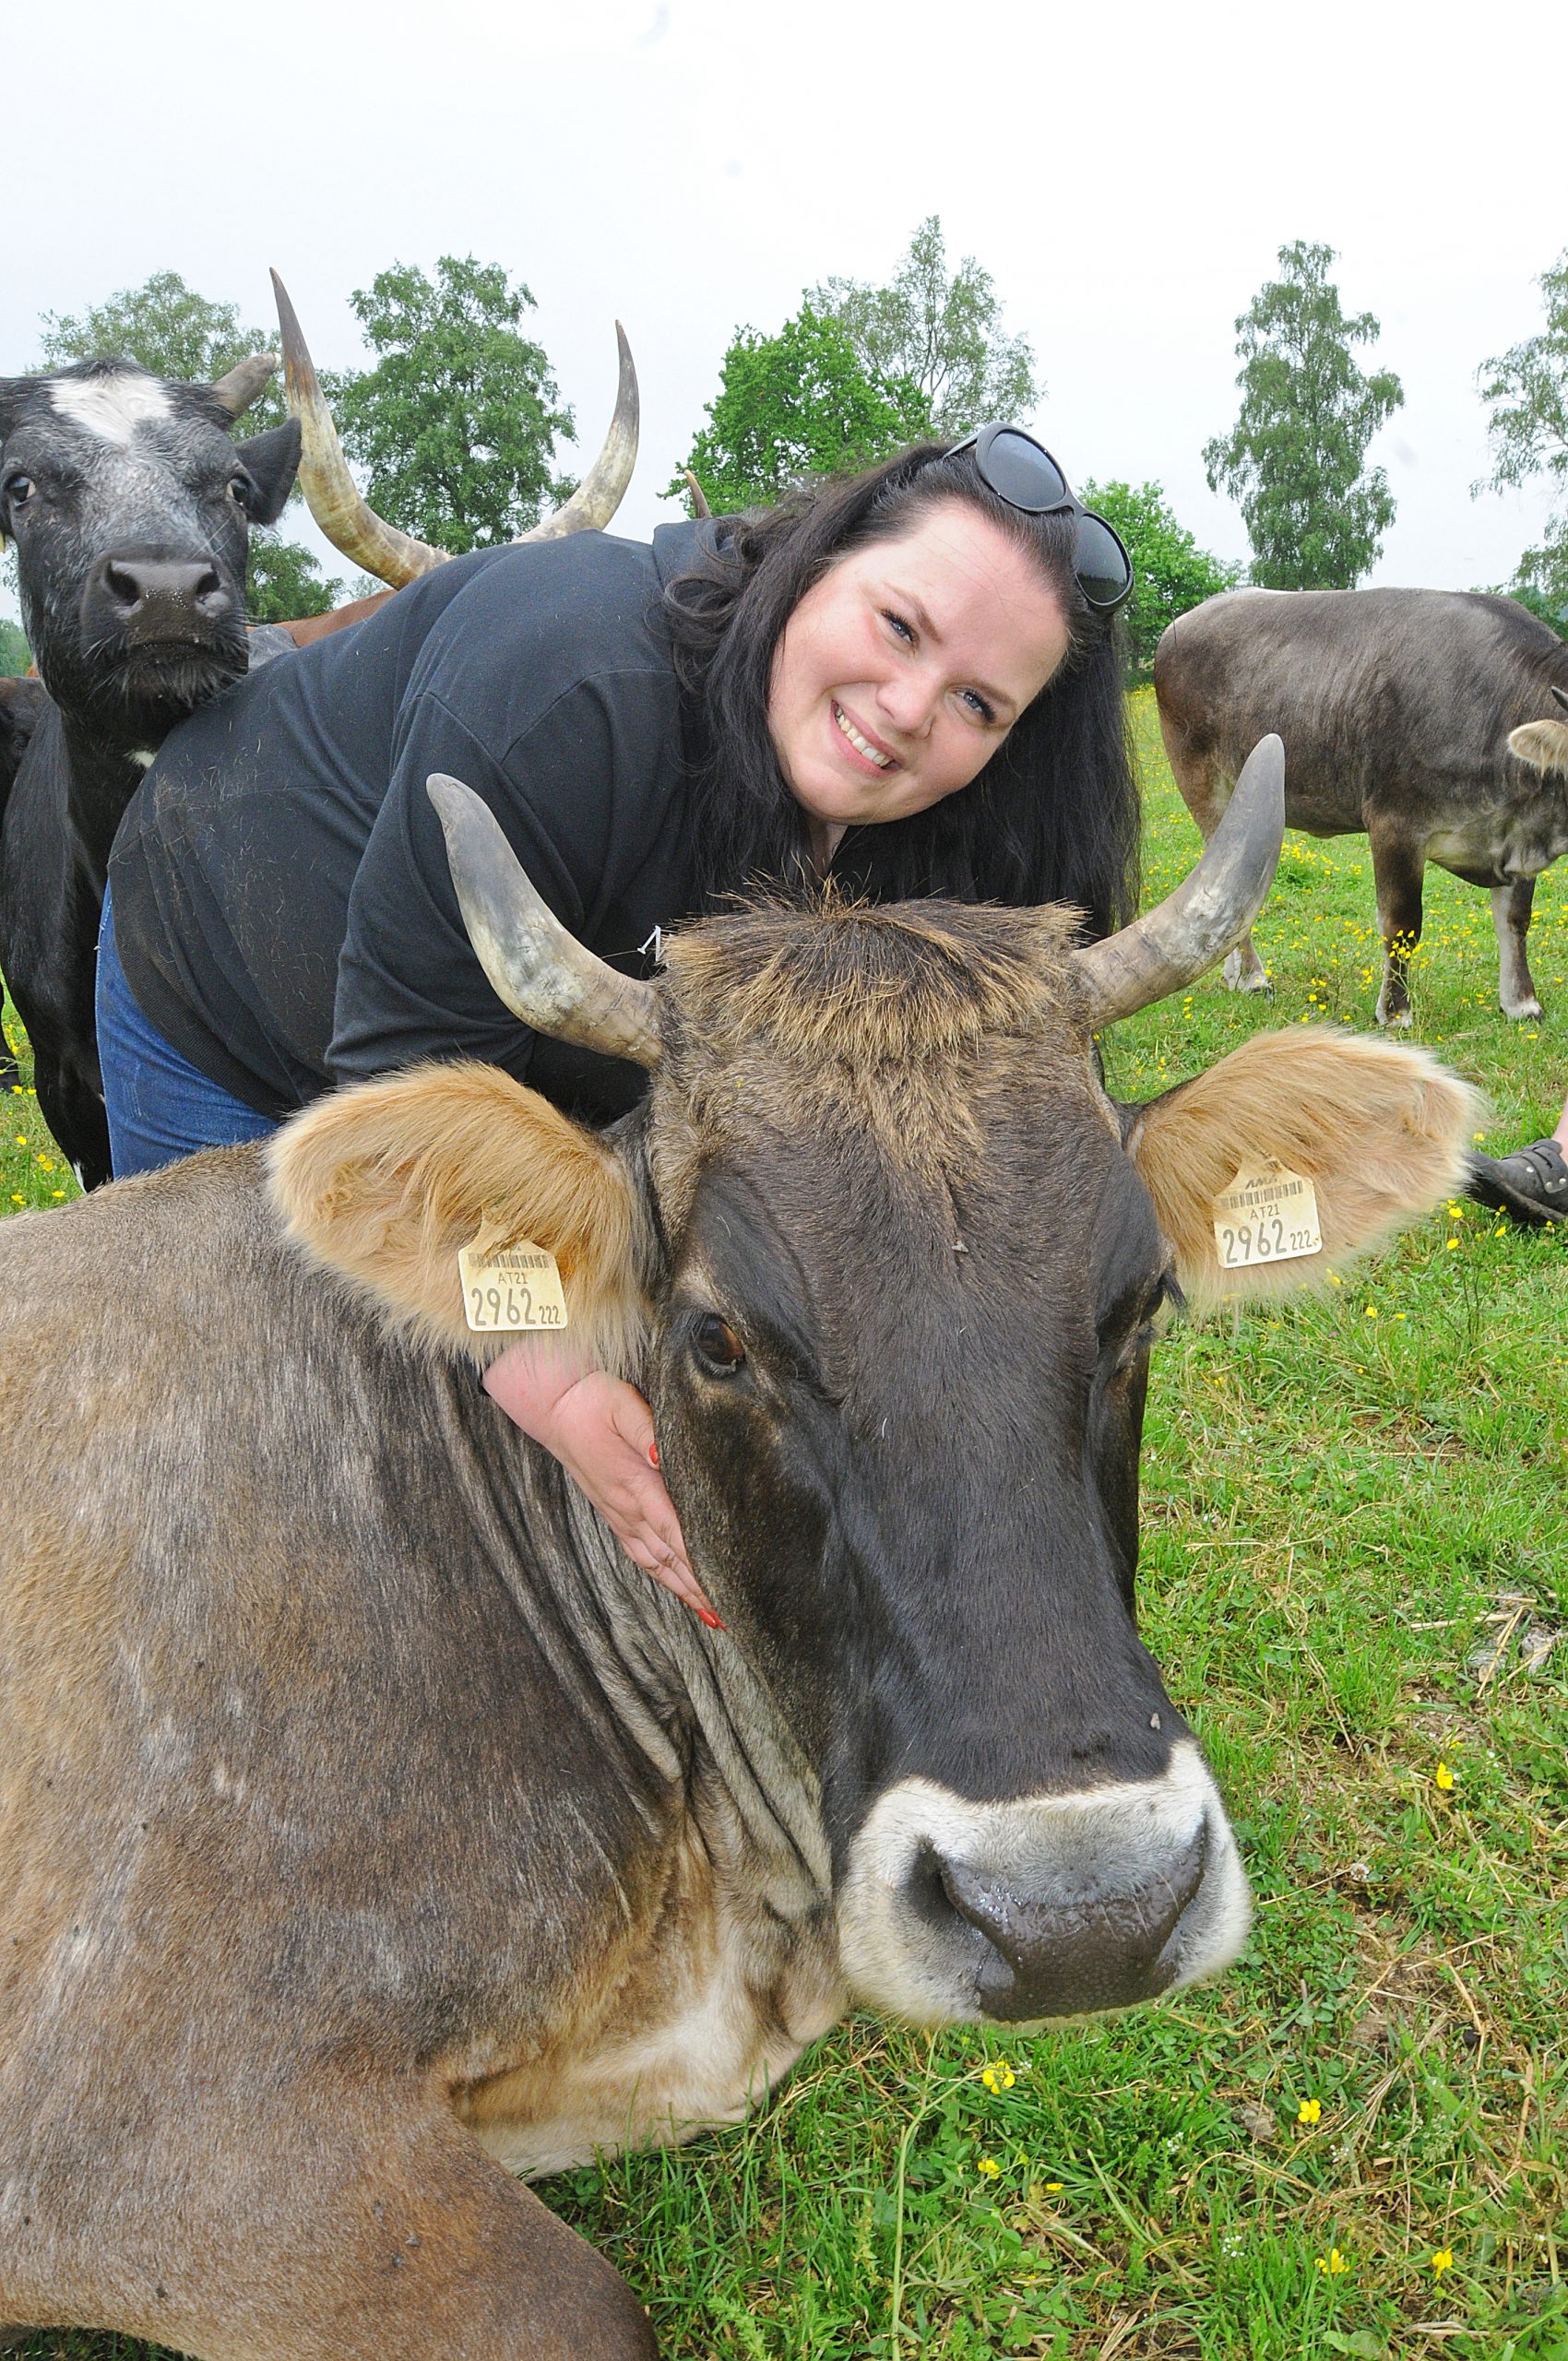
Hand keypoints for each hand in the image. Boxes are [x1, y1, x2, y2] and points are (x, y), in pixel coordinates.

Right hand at [483, 1350, 717, 1624]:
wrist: (554, 1408)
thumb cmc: (593, 1401)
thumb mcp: (623, 1404)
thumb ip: (647, 1431)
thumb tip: (665, 1458)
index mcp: (636, 1484)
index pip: (676, 1532)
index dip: (702, 1563)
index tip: (730, 1588)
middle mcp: (628, 1509)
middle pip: (672, 1558)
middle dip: (703, 1588)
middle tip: (738, 1616)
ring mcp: (620, 1516)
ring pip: (659, 1563)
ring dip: (687, 1591)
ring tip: (717, 1616)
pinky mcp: (615, 1515)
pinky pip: (644, 1556)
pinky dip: (666, 1578)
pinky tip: (681, 1589)